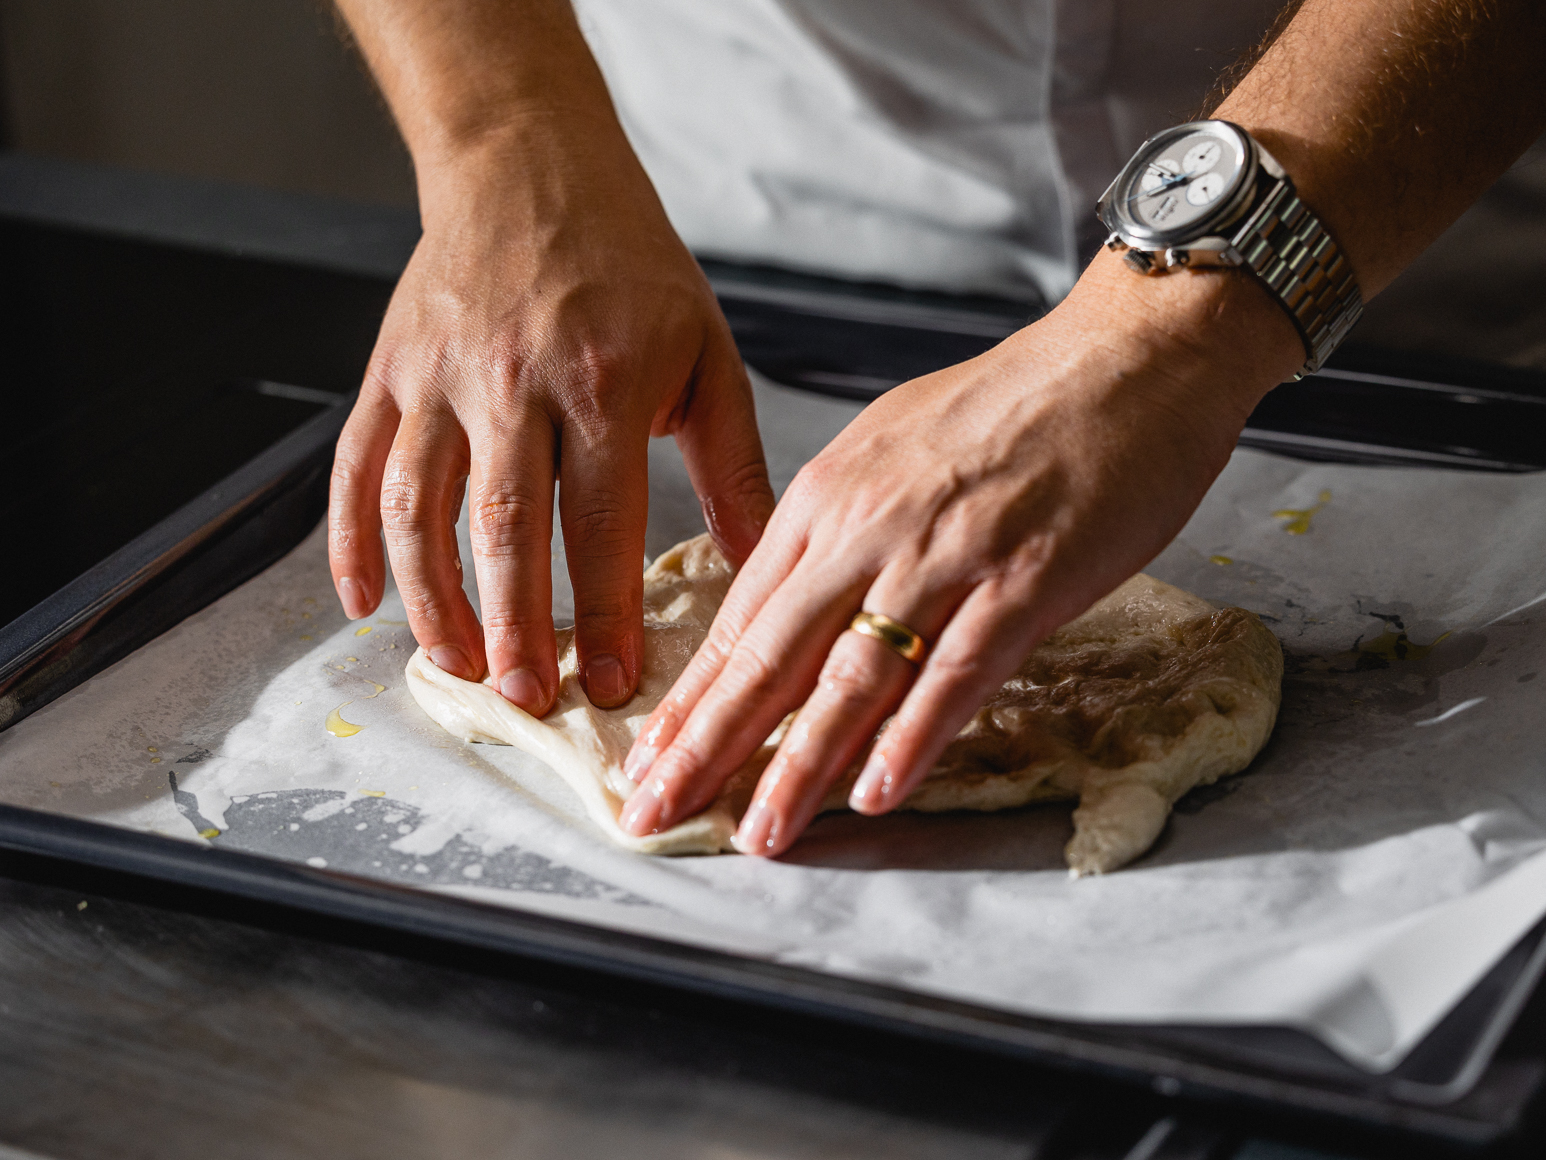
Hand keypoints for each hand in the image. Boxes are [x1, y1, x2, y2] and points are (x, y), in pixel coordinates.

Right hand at [327, 125, 773, 715]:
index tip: (615, 686)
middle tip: (529, 699)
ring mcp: (440, 377)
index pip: (602, 523)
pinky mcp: (389, 371)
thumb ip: (732, 464)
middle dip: (515, 626)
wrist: (531, 165)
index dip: (607, 614)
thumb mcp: (706, 354)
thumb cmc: (632, 269)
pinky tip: (360, 604)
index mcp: (604, 382)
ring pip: (417, 509)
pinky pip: (355, 467)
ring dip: (431, 600)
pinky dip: (350, 541)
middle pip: (504, 528)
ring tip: (458, 668)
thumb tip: (756, 564)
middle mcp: (514, 383)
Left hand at [617, 252, 1303, 855]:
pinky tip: (877, 791)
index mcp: (829, 494)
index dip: (692, 698)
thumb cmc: (1015, 403)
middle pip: (771, 655)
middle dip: (704, 745)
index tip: (650, 758)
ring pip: (852, 677)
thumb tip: (794, 598)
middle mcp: (870, 526)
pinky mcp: (1026, 578)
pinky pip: (956, 672)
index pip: (741, 616)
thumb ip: (839, 526)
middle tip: (653, 812)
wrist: (1128, 356)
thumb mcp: (891, 447)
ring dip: (797, 767)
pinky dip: (913, 738)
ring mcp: (946, 554)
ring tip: (758, 834)